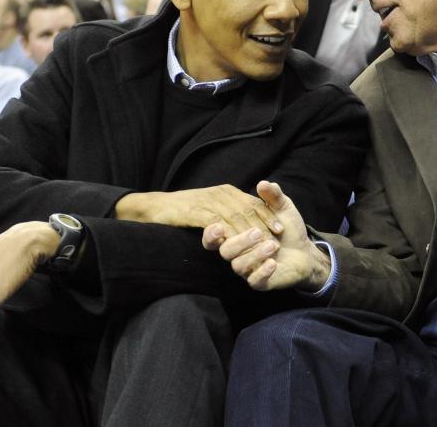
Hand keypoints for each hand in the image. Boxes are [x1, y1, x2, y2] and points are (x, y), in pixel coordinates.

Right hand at [115, 185, 282, 237]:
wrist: (156, 207)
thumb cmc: (183, 209)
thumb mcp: (210, 205)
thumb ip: (228, 210)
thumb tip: (244, 220)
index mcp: (226, 191)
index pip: (253, 203)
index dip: (268, 216)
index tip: (280, 229)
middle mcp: (221, 194)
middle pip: (249, 210)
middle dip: (265, 225)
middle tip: (277, 240)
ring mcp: (210, 202)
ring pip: (237, 216)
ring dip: (252, 231)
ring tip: (263, 245)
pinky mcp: (199, 212)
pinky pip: (220, 223)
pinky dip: (232, 234)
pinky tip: (239, 246)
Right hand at [202, 181, 330, 290]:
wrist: (305, 251)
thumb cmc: (288, 229)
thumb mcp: (282, 209)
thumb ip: (272, 197)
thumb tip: (263, 183)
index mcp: (237, 235)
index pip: (215, 236)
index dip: (212, 233)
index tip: (219, 226)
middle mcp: (238, 253)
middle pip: (225, 251)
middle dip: (239, 241)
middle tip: (258, 232)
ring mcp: (248, 269)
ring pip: (239, 266)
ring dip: (255, 254)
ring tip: (273, 245)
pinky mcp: (260, 282)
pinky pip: (255, 281)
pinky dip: (262, 272)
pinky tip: (273, 263)